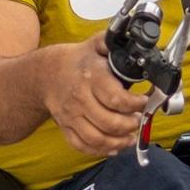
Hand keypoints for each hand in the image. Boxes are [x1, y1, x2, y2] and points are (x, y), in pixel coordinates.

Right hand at [43, 34, 147, 157]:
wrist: (46, 75)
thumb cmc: (77, 62)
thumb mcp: (95, 45)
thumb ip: (113, 43)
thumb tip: (133, 39)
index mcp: (90, 78)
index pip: (116, 99)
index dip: (135, 104)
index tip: (143, 102)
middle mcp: (80, 99)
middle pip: (109, 123)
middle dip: (130, 125)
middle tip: (138, 119)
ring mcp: (71, 116)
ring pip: (97, 139)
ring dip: (119, 142)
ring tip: (130, 136)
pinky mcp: (66, 128)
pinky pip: (83, 146)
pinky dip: (100, 151)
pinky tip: (114, 146)